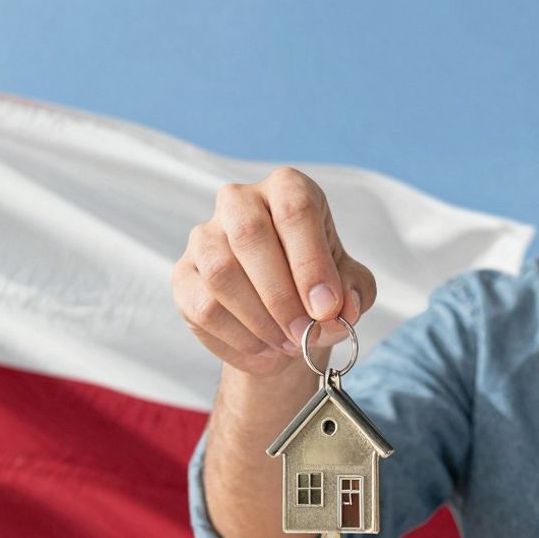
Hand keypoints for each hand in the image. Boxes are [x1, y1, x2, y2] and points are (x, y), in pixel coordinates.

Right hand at [172, 167, 375, 375]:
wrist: (279, 317)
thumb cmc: (314, 286)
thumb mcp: (348, 285)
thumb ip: (354, 291)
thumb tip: (342, 309)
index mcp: (286, 188)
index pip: (294, 210)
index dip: (311, 262)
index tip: (326, 308)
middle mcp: (239, 202)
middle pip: (250, 236)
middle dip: (282, 296)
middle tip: (304, 334)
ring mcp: (204, 237)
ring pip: (222, 273)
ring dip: (259, 319)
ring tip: (287, 344)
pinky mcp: (184, 275)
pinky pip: (204, 307)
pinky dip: (238, 337)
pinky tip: (263, 349)